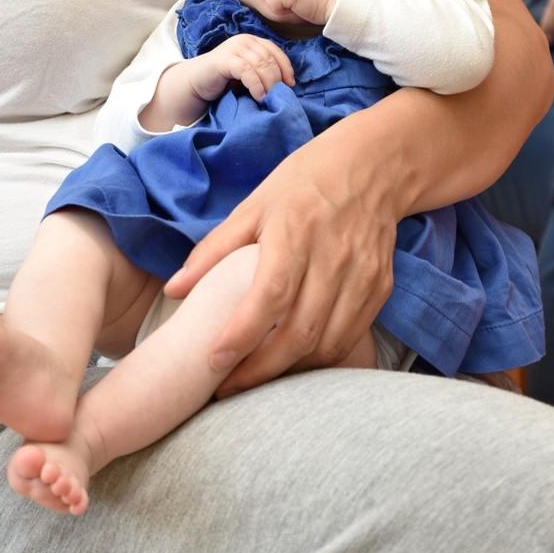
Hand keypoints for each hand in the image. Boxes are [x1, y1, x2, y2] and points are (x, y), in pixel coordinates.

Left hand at [164, 122, 395, 395]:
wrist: (373, 166)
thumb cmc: (303, 183)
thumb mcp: (253, 205)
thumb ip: (213, 250)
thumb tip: (173, 290)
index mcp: (294, 231)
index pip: (270, 295)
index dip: (242, 334)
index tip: (213, 360)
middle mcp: (333, 256)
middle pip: (299, 331)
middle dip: (260, 369)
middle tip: (226, 386)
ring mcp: (362, 276)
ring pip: (327, 343)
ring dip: (290, 371)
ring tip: (256, 377)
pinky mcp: (380, 288)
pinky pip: (350, 339)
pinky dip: (320, 359)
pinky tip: (294, 360)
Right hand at [186, 36, 294, 103]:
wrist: (197, 83)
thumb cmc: (224, 80)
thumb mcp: (249, 73)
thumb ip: (263, 72)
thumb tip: (288, 84)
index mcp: (252, 41)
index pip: (276, 51)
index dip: (286, 68)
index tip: (290, 85)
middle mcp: (244, 40)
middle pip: (269, 59)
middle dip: (277, 79)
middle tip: (279, 96)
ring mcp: (233, 48)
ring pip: (260, 64)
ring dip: (268, 84)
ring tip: (268, 99)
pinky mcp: (223, 59)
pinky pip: (246, 70)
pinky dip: (255, 84)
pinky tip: (258, 96)